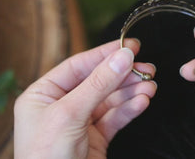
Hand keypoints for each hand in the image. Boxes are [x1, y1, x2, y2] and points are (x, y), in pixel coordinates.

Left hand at [14, 39, 156, 158]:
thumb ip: (99, 83)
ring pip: (110, 100)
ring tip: (150, 86)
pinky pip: (115, 118)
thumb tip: (122, 56)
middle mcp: (62, 106)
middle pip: (98, 82)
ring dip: (131, 92)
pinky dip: (130, 110)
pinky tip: (143, 101)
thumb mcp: (70, 114)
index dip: (105, 54)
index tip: (129, 45)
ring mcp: (80, 122)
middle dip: (123, 75)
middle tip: (147, 68)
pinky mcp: (95, 138)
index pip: (79, 66)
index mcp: (44, 94)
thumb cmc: (47, 157)